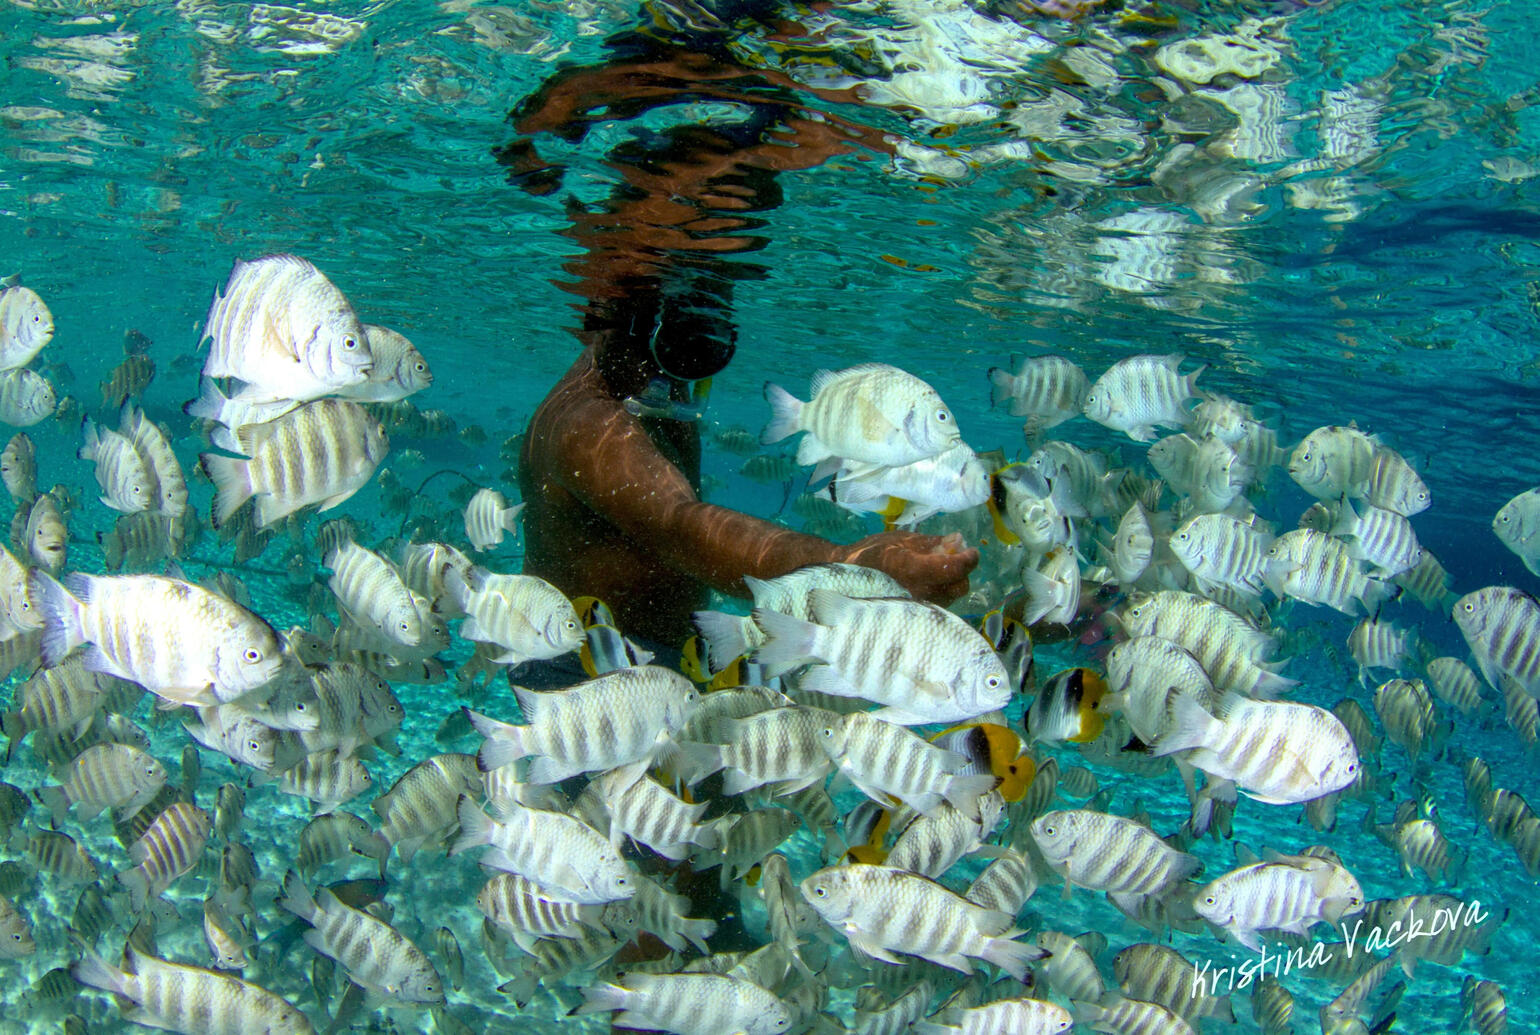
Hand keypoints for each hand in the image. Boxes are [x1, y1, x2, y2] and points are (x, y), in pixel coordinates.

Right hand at [841, 530, 978, 605]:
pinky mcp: (915, 615)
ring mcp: (917, 607)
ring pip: (952, 597)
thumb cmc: (872, 554)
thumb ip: (933, 542)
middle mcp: (917, 592)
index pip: (954, 569)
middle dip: (961, 570)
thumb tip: (958, 541)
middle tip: (952, 556)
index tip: (971, 551)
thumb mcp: (901, 539)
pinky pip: (940, 604)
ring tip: (937, 569)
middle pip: (959, 586)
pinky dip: (941, 591)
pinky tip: (929, 582)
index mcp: (912, 569)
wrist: (845, 578)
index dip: (968, 559)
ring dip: (951, 582)